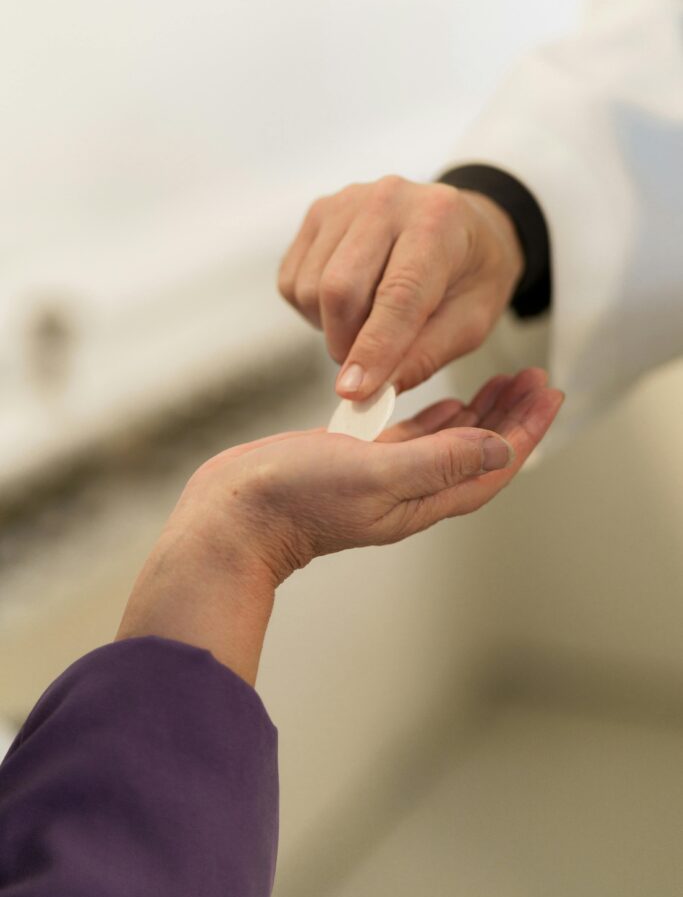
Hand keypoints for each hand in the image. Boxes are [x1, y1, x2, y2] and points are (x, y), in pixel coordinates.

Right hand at [117, 369, 561, 683]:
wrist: (233, 517)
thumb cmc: (294, 501)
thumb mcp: (374, 475)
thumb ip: (438, 462)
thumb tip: (499, 449)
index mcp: (422, 499)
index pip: (493, 464)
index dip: (526, 430)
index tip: (547, 392)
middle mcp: (410, 492)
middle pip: (479, 453)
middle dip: (510, 417)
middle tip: (532, 379)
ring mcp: (383, 478)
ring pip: (449, 443)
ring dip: (479, 414)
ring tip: (500, 384)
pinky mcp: (356, 463)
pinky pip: (412, 438)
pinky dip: (435, 417)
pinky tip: (442, 402)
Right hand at [278, 175, 523, 399]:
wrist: (464, 227)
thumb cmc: (472, 275)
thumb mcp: (471, 323)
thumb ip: (423, 357)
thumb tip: (372, 393)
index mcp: (437, 221)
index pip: (397, 294)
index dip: (374, 349)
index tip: (355, 393)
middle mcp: (387, 200)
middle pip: (338, 288)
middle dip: (346, 344)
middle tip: (366, 368)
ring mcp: (345, 202)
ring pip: (310, 289)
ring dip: (330, 328)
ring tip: (367, 323)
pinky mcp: (317, 214)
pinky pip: (292, 281)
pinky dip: (313, 310)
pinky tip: (348, 304)